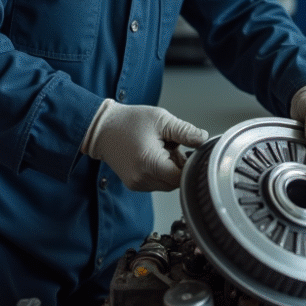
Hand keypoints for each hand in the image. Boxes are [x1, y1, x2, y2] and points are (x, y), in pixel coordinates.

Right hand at [81, 99, 207, 191]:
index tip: (190, 150)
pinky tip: (152, 155)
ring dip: (169, 168)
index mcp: (150, 163)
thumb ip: (185, 131)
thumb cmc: (128, 121)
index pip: (183, 177)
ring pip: (167, 183)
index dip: (190, 164)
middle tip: (171, 144)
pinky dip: (159, 171)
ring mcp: (137, 184)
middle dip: (179, 164)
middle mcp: (143, 179)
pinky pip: (156, 182)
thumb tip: (204, 140)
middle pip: (176, 182)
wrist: (101, 128)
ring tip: (159, 148)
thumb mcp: (161, 119)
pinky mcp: (135, 185)